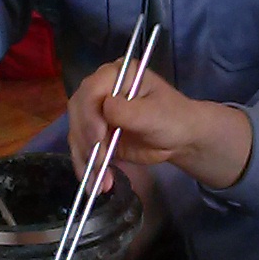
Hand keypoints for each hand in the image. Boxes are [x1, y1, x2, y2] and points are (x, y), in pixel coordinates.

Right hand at [68, 61, 252, 191]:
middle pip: (78, 112)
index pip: (91, 89)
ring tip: (101, 182)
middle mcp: (101, 90)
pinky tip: (97, 185)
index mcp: (117, 74)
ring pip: (78, 135)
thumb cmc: (173, 118)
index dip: (90, 113)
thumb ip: (129, 111)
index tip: (98, 137)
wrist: (180, 138)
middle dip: (86, 140)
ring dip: (86, 160)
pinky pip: (84, 151)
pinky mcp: (96, 136)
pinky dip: (88, 169)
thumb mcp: (155, 114)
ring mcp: (95, 113)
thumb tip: (105, 109)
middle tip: (99, 162)